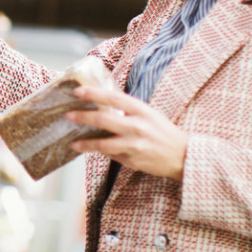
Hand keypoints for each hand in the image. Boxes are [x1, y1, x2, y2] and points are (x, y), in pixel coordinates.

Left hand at [65, 85, 187, 180]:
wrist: (184, 156)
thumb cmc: (163, 132)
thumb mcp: (149, 114)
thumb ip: (128, 110)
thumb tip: (101, 105)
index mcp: (142, 110)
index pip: (114, 98)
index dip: (94, 94)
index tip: (78, 91)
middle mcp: (138, 126)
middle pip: (104, 120)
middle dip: (83, 117)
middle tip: (68, 115)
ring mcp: (135, 145)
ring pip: (104, 143)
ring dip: (85, 143)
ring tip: (73, 142)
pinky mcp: (133, 160)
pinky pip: (111, 155)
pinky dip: (99, 152)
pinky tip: (89, 150)